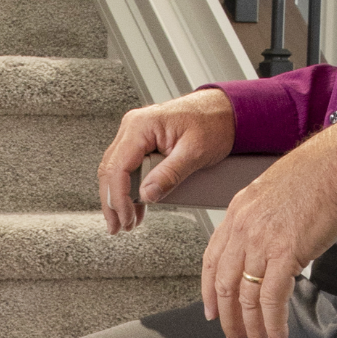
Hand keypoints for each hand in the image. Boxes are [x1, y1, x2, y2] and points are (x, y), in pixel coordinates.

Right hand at [96, 89, 236, 232]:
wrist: (226, 111)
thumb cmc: (213, 123)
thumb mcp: (194, 152)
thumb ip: (169, 174)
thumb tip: (147, 195)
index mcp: (141, 126)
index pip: (118, 167)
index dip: (119, 198)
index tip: (125, 218)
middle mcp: (133, 127)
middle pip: (110, 170)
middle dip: (113, 202)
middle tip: (119, 226)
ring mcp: (136, 134)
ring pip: (116, 171)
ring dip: (119, 197)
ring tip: (127, 221)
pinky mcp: (143, 142)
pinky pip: (129, 167)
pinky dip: (130, 188)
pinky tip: (137, 206)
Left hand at [201, 115, 336, 337]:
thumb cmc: (320, 173)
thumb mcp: (277, 191)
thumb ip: (266, 219)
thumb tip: (272, 245)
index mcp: (238, 210)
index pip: (213, 259)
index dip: (210, 291)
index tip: (213, 312)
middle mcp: (243, 227)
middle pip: (224, 284)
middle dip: (228, 320)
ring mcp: (261, 240)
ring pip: (246, 297)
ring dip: (251, 329)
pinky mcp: (286, 252)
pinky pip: (271, 298)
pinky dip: (272, 323)